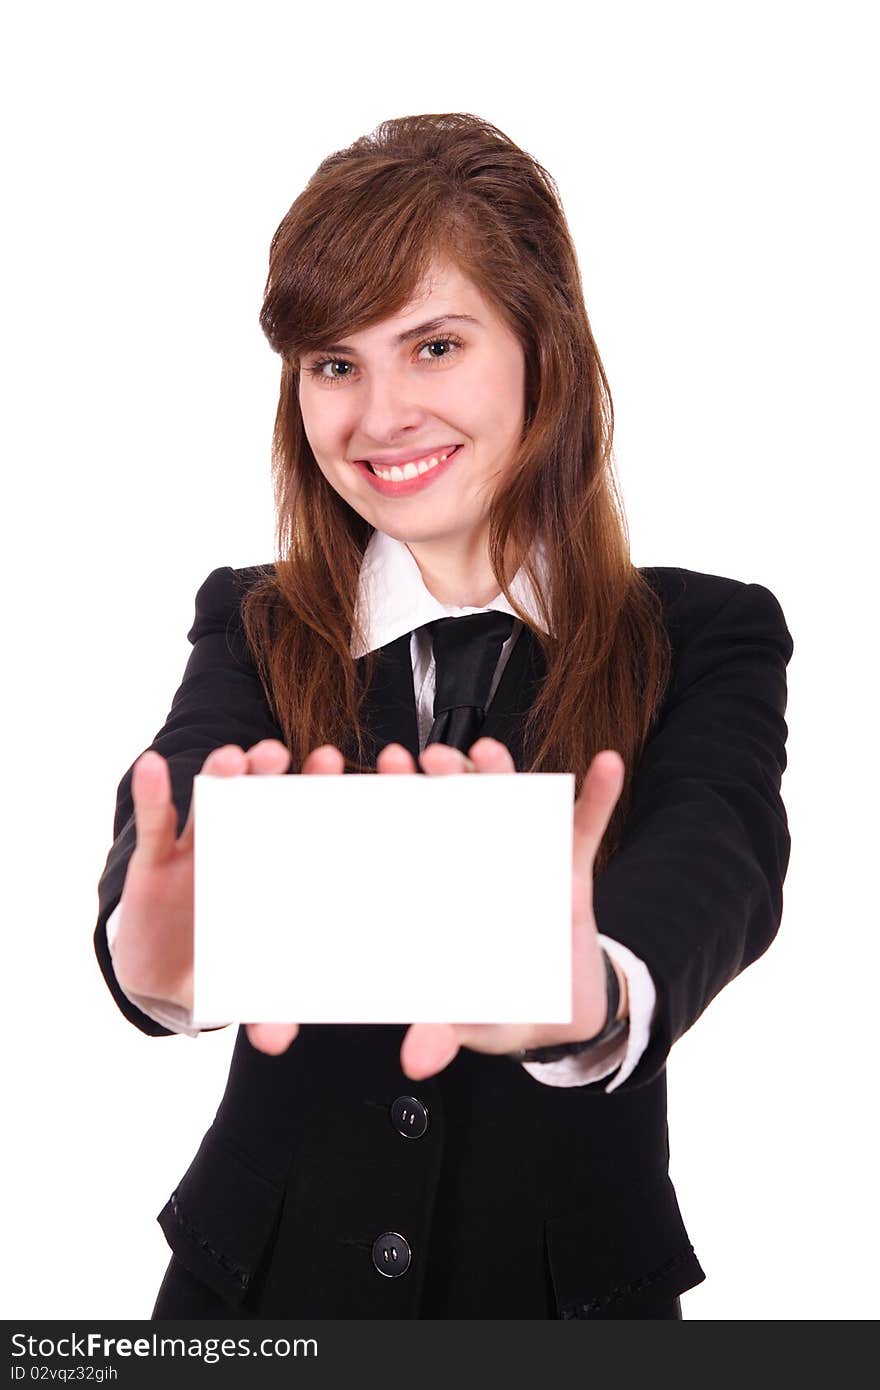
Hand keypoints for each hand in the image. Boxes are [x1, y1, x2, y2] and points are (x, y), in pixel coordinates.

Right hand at [112, 737, 307, 1053]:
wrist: (166, 972)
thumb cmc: (225, 967)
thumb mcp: (248, 985)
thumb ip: (263, 1006)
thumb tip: (276, 1043)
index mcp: (281, 870)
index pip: (307, 823)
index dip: (322, 793)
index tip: (337, 768)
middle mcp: (246, 848)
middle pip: (264, 800)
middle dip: (276, 774)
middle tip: (290, 756)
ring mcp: (201, 847)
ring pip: (214, 802)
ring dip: (224, 775)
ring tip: (235, 758)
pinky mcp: (156, 858)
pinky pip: (156, 821)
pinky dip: (152, 793)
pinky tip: (152, 766)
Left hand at [388, 737, 626, 1081]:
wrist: (559, 1012)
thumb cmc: (499, 1008)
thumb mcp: (472, 1021)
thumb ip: (444, 1032)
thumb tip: (416, 1060)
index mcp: (444, 893)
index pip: (413, 842)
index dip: (395, 809)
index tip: (382, 782)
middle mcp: (479, 866)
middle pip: (455, 809)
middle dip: (441, 778)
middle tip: (423, 756)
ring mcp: (525, 859)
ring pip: (512, 805)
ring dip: (500, 774)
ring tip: (487, 750)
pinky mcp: (571, 869)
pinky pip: (585, 827)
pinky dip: (598, 796)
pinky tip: (607, 765)